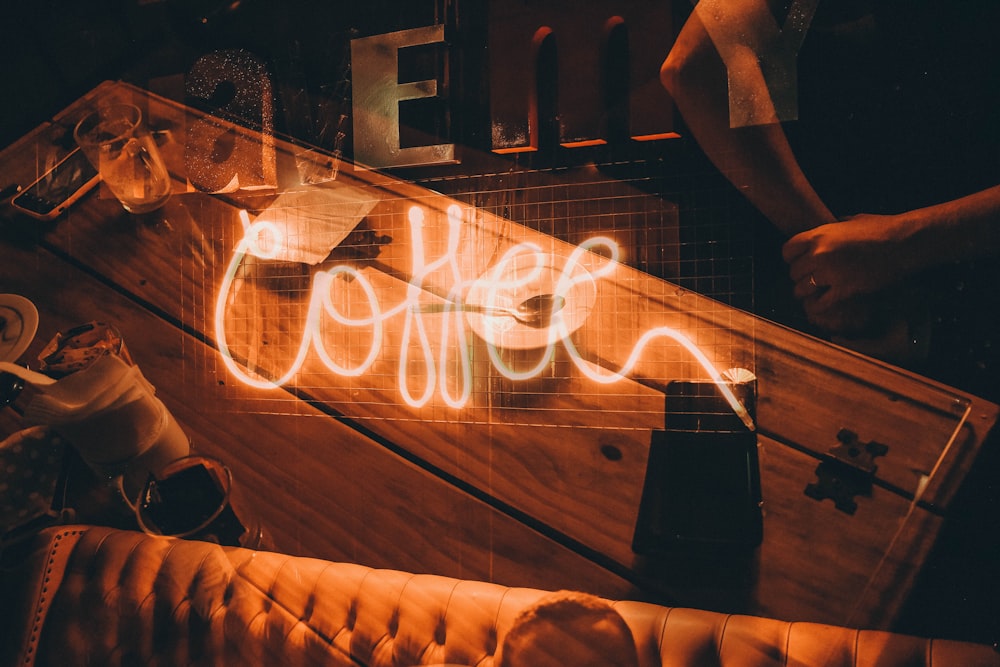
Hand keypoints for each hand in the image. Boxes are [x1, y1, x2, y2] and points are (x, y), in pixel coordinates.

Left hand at [781, 214, 908, 311]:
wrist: (904, 242)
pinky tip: (819, 306)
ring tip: (813, 293)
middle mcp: (820, 254)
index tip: (798, 261)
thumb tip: (825, 227)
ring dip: (806, 292)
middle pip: (794, 272)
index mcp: (819, 235)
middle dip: (800, 276)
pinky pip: (819, 304)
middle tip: (809, 279)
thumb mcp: (851, 221)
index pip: (787, 251)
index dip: (791, 258)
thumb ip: (832, 227)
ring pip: (802, 289)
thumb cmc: (881, 228)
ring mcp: (831, 272)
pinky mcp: (844, 289)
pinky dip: (816, 307)